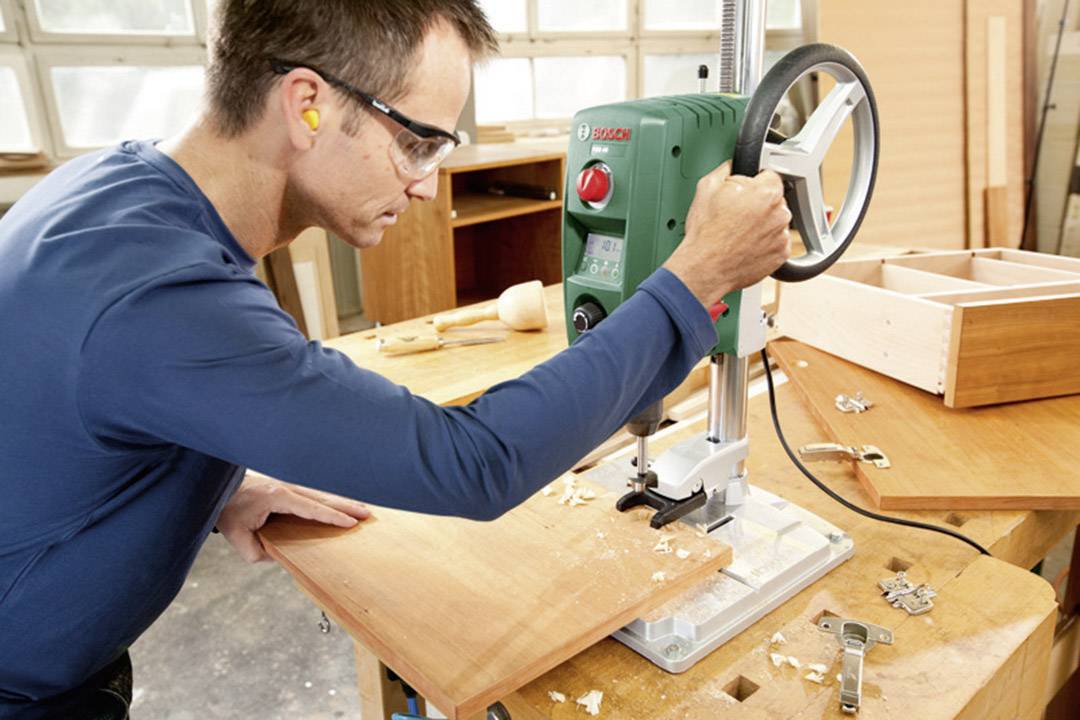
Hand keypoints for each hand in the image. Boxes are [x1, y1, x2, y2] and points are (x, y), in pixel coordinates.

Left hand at [217, 470, 370, 561]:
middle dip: (346, 506)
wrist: (218, 488)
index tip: (349, 522)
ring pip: (321, 494)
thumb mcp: (239, 538)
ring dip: (341, 502)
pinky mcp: (287, 488)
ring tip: (362, 509)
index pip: (311, 508)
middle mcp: (286, 488)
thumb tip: (277, 556)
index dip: (332, 516)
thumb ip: (258, 552)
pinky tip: (341, 505)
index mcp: (277, 498)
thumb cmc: (228, 509)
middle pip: (323, 497)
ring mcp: (288, 485)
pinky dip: (330, 500)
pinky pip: (314, 494)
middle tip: (367, 514)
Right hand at [663, 161, 791, 306]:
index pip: (770, 175)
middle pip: (775, 199)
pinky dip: (765, 243)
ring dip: (763, 224)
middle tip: (737, 215)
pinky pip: (777, 242)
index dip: (754, 182)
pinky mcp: (781, 254)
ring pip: (776, 221)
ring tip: (739, 232)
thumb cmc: (705, 233)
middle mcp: (780, 212)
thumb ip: (727, 169)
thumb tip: (732, 165)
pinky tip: (746, 244)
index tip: (744, 192)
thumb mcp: (707, 187)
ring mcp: (782, 235)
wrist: (705, 268)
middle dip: (759, 203)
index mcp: (766, 192)